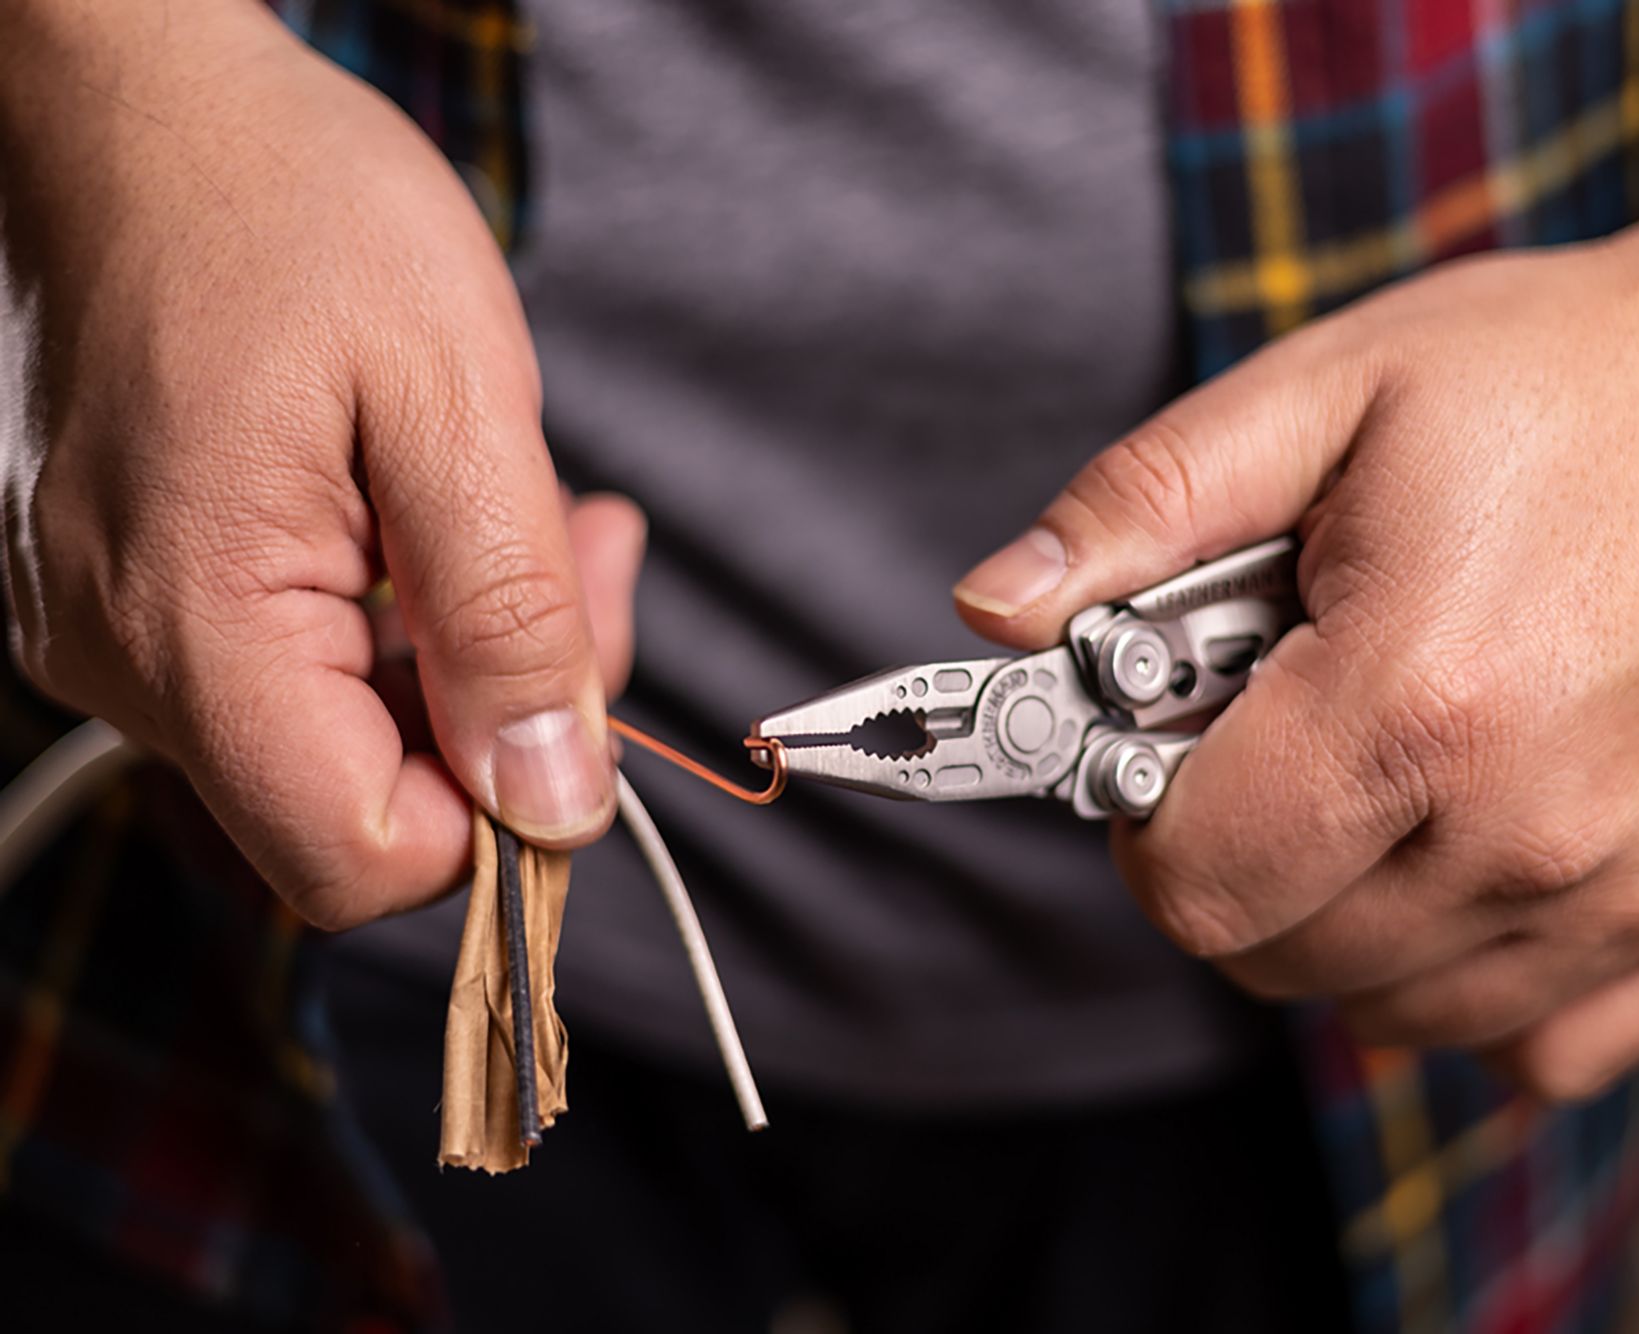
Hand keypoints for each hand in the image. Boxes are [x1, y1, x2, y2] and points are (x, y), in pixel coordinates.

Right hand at [0, 2, 635, 927]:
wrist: (137, 104)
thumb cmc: (286, 206)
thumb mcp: (456, 402)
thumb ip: (510, 622)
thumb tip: (553, 803)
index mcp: (194, 628)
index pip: (365, 861)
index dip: (505, 816)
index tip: (581, 689)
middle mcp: (121, 661)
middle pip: (364, 805)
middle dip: (510, 706)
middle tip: (587, 551)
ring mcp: (108, 631)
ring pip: (337, 739)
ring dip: (466, 651)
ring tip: (534, 509)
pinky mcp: (126, 591)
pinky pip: (290, 669)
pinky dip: (395, 616)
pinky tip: (440, 513)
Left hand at [956, 165, 1638, 1097]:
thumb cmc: (1583, 372)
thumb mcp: (1336, 385)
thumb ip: (1142, 507)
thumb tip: (994, 608)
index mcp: (1419, 702)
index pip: (1192, 880)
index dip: (1141, 810)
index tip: (1169, 735)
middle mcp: (1532, 833)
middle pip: (1274, 955)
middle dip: (1230, 851)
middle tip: (1279, 724)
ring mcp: (1630, 894)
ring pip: (1385, 1010)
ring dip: (1336, 913)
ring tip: (1384, 762)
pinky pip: (1531, 1048)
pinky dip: (1465, 983)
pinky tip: (1465, 857)